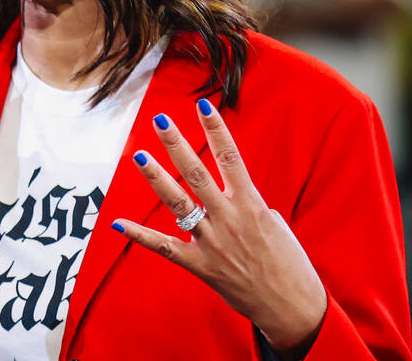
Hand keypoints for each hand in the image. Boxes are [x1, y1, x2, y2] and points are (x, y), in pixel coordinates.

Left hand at [112, 99, 326, 356]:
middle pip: (197, 174)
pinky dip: (141, 235)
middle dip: (177, 145)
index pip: (231, 158)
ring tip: (139, 156)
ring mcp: (212, 243)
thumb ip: (247, 202)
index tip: (203, 104)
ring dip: (157, 179)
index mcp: (251, 205)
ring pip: (178, 205)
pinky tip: (118, 222)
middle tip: (159, 120)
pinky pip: (165, 247)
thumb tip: (228, 189)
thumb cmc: (289, 262)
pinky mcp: (201, 266)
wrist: (293, 308)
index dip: (216, 130)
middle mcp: (229, 220)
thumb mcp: (274, 223)